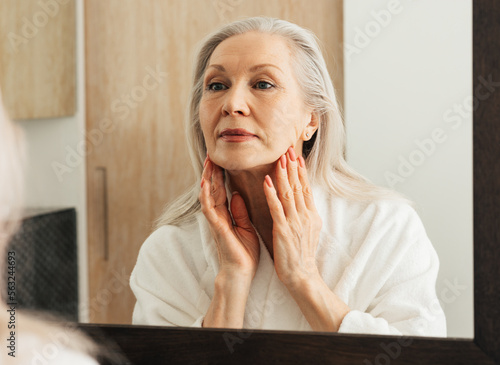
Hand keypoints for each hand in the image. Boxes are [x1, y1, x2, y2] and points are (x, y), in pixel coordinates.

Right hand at [199, 155, 259, 279]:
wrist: (241, 273)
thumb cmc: (244, 253)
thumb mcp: (246, 228)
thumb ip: (240, 212)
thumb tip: (238, 194)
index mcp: (227, 215)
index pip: (222, 190)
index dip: (221, 175)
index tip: (221, 160)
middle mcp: (218, 216)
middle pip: (213, 189)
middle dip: (212, 171)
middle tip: (212, 154)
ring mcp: (216, 221)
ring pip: (209, 195)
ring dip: (208, 178)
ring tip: (208, 162)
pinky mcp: (217, 227)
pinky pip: (209, 208)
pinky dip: (206, 195)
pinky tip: (205, 183)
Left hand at [263, 147, 321, 287]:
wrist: (302, 275)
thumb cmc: (302, 254)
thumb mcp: (309, 230)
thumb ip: (305, 213)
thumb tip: (303, 199)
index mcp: (311, 215)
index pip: (305, 188)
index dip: (300, 171)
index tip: (296, 156)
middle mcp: (305, 215)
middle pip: (298, 186)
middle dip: (292, 166)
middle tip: (288, 149)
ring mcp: (294, 222)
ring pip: (288, 193)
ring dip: (283, 174)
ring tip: (279, 159)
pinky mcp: (283, 230)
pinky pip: (277, 208)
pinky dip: (272, 193)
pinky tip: (267, 181)